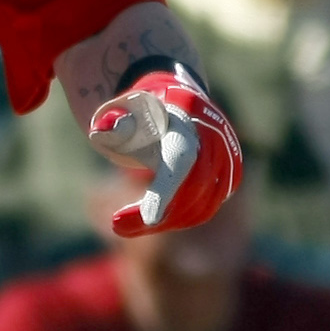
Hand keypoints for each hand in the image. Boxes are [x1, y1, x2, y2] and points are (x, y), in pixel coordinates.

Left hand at [88, 66, 241, 236]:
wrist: (177, 106)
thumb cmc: (144, 110)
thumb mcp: (122, 109)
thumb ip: (111, 121)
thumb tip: (101, 132)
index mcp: (187, 116)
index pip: (180, 159)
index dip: (166, 191)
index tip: (149, 220)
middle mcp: (215, 139)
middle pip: (194, 189)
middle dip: (157, 215)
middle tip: (116, 225)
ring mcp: (227, 160)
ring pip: (201, 207)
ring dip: (164, 223)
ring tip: (124, 224)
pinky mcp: (228, 180)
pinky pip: (204, 210)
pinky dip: (176, 221)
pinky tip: (149, 220)